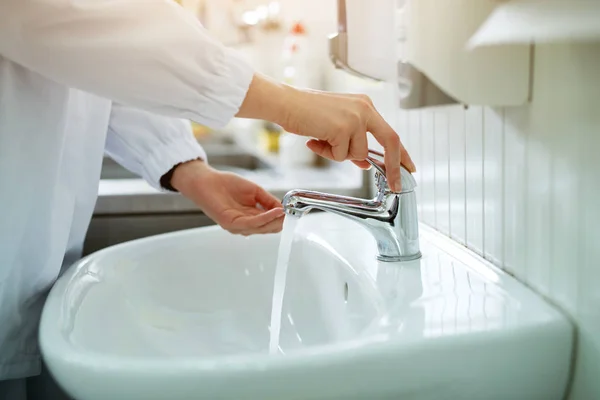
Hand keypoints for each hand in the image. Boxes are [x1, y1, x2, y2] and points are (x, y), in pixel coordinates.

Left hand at [170, 160, 283, 234]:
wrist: (207, 181)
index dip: (282, 219)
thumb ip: (268, 200)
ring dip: (274, 220)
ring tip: (284, 212)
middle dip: (280, 221)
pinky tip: (274, 211)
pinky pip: (251, 223)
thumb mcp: (255, 192)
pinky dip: (265, 218)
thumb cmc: (227, 185)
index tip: (292, 211)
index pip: (271, 224)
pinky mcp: (230, 223)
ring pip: (262, 228)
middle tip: (290, 212)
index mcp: (252, 218)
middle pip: (268, 228)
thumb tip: (283, 208)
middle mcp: (245, 225)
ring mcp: (237, 226)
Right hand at [236, 74, 415, 191]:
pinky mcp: (343, 128)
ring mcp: (355, 118)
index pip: (390, 132)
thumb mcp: (336, 125)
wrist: (285, 103)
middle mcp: (364, 109)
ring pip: (358, 154)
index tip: (409, 167)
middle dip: (395, 166)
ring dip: (339, 155)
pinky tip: (315, 140)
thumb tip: (364, 162)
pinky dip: (327, 154)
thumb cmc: (305, 113)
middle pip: (391, 141)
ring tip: (321, 141)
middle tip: (397, 184)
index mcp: (365, 105)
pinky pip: (341, 156)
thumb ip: (353, 140)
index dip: (401, 152)